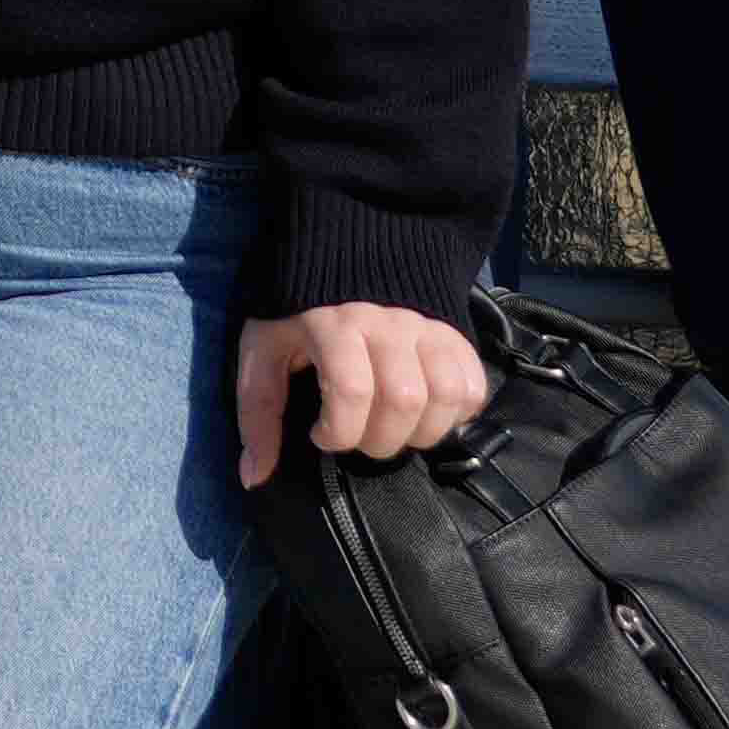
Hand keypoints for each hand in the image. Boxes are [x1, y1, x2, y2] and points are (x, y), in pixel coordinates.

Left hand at [235, 299, 490, 489]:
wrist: (344, 252)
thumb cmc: (297, 313)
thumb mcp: (263, 352)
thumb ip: (258, 413)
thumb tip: (254, 477)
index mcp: (334, 324)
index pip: (352, 393)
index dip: (338, 432)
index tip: (320, 435)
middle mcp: (388, 322)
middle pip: (403, 401)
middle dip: (379, 441)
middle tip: (359, 435)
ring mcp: (426, 326)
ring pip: (446, 395)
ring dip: (422, 432)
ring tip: (395, 428)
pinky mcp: (453, 332)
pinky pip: (473, 384)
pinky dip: (458, 413)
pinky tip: (427, 413)